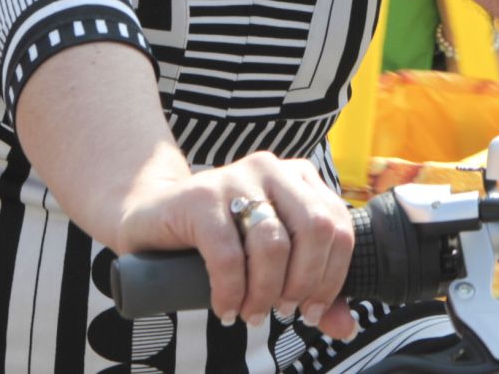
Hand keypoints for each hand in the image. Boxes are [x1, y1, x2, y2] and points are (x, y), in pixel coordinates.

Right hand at [115, 151, 358, 339]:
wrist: (151, 216)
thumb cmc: (220, 240)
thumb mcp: (271, 259)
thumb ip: (311, 288)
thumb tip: (347, 328)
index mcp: (301, 178)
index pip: (338, 226)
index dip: (333, 276)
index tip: (313, 310)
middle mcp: (274, 170)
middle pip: (314, 229)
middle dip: (304, 282)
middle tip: (283, 311)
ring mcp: (237, 178)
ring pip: (273, 243)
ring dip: (266, 292)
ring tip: (252, 314)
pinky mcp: (200, 198)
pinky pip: (228, 253)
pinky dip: (231, 291)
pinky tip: (226, 308)